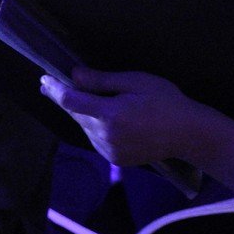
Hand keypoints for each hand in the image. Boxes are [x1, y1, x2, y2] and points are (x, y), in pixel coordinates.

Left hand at [40, 67, 209, 166]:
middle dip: (64, 99)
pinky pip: (95, 139)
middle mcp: (105, 136)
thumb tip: (74, 75)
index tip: (44, 79)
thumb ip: (102, 81)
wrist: (189, 135)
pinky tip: (104, 118)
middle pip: (74, 115)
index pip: (70, 101)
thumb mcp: (136, 82)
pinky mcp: (114, 159)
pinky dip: (94, 127)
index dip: (55, 89)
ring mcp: (108, 150)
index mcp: (110, 115)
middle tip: (51, 85)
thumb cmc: (167, 102)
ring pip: (84, 127)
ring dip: (81, 114)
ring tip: (84, 98)